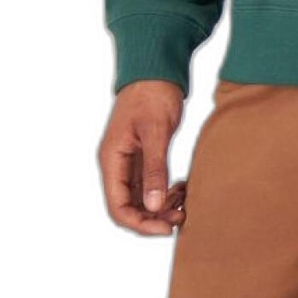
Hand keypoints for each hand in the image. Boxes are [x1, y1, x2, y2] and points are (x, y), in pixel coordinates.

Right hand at [98, 79, 186, 235]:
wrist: (156, 70)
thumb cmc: (153, 94)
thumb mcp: (156, 131)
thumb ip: (154, 168)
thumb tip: (154, 206)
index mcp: (112, 159)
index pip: (118, 207)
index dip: (140, 224)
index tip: (166, 228)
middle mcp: (117, 164)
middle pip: (129, 207)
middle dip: (154, 217)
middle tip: (182, 215)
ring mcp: (129, 162)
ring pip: (141, 199)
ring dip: (161, 206)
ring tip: (185, 202)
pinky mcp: (143, 156)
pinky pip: (150, 185)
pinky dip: (165, 192)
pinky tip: (182, 188)